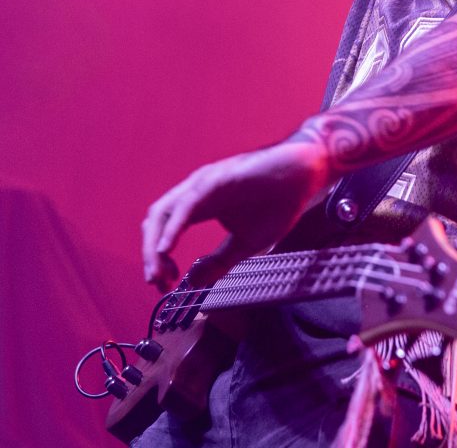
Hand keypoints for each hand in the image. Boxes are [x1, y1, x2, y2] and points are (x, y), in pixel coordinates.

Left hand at [141, 140, 331, 291]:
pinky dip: (172, 228)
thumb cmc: (278, 204)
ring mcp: (204, 183)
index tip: (165, 283)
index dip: (158, 259)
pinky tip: (166, 249)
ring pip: (164, 212)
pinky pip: (186, 205)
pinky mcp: (216, 180)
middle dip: (150, 255)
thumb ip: (219, 262)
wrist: (304, 176)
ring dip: (155, 245)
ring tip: (159, 272)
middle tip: (157, 283)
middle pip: (156, 222)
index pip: (164, 231)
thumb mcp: (245, 244)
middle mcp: (196, 192)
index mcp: (200, 206)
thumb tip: (193, 282)